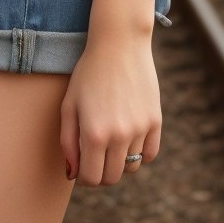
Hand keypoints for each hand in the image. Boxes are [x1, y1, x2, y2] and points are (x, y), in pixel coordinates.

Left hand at [59, 31, 161, 185]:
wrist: (119, 44)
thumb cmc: (88, 73)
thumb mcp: (69, 105)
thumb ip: (68, 143)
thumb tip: (74, 173)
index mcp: (94, 134)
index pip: (92, 178)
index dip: (84, 176)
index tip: (82, 165)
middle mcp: (119, 136)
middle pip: (112, 177)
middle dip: (100, 173)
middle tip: (94, 156)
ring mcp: (140, 129)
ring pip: (131, 167)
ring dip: (119, 162)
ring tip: (110, 143)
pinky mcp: (155, 121)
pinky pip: (150, 154)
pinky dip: (139, 153)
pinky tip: (128, 138)